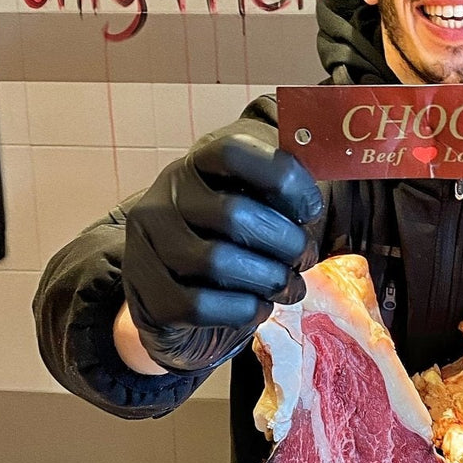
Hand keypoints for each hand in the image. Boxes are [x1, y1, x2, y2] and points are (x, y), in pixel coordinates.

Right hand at [121, 129, 322, 372]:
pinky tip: (259, 307)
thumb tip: (314, 200)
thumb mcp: (246, 207)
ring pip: (218, 262)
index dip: (283, 178)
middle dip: (285, 242)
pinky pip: (201, 305)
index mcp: (193, 168)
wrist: (168, 300)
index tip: (310, 209)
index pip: (233, 153)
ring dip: (269, 280)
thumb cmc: (223, 244)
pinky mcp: (149, 295)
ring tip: (288, 286)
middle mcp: (163, 200)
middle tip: (305, 259)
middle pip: (234, 215)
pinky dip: (243, 309)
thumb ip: (275, 196)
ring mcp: (149, 248)